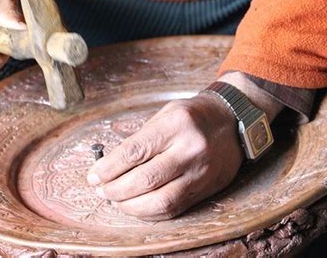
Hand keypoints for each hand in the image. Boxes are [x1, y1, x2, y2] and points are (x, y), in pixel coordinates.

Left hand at [88, 73, 283, 219]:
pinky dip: (151, 212)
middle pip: (145, 179)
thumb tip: (110, 167)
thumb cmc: (193, 115)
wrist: (233, 121)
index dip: (109, 168)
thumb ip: (141, 139)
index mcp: (176, 124)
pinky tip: (137, 207)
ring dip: (131, 207)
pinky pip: (175, 208)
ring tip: (116, 201)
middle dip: (116, 190)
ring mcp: (201, 171)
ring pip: (161, 201)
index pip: (135, 151)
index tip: (93, 176)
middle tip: (102, 191)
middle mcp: (191, 149)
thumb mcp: (166, 114)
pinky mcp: (207, 188)